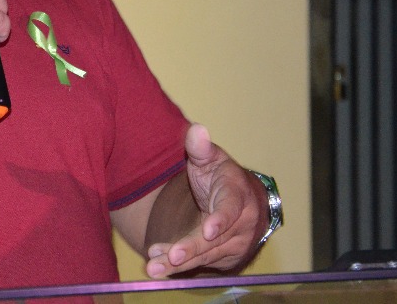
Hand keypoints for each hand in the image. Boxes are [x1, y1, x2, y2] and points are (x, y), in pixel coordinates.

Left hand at [145, 124, 267, 276]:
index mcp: (237, 194)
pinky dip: (180, 265)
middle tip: (169, 257)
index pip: (231, 208)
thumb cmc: (220, 176)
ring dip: (179, 263)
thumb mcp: (211, 158)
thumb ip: (199, 148)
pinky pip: (202, 263)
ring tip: (154, 266)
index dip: (220, 220)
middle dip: (190, 249)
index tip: (207, 230)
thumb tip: (197, 129)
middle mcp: (242, 223)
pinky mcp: (225, 256)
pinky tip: (159, 264)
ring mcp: (236, 242)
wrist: (241, 199)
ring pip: (206, 255)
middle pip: (214, 240)